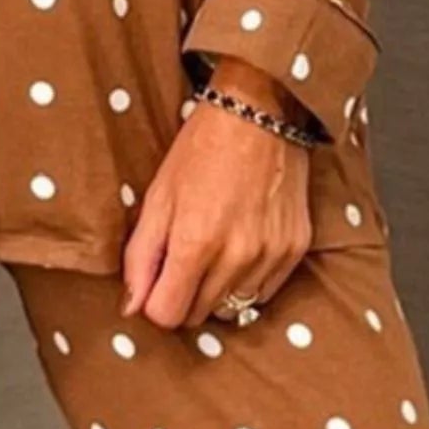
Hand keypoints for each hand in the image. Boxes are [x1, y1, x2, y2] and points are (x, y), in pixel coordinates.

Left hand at [121, 60, 314, 330]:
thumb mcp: (157, 196)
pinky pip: (263, 293)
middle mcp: (237, 257)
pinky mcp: (296, 250)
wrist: (260, 112)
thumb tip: (132, 306)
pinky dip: (247, 281)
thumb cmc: (201, 148)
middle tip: (183, 258)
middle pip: (199, 316)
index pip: (167, 315)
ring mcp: (271, 256)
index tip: (156, 280)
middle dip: (184, 295)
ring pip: (232, 308)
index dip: (155, 301)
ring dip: (216, 291)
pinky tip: (241, 246)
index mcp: (195, 242)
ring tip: (213, 249)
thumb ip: (140, 256)